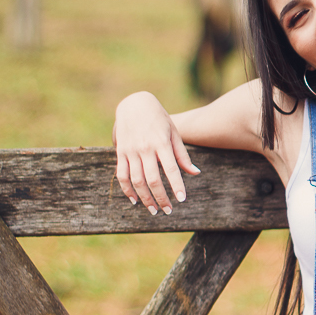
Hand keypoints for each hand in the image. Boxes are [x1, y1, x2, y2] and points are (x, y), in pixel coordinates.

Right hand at [114, 92, 199, 214]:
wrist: (134, 104)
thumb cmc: (159, 119)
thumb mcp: (174, 132)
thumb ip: (182, 154)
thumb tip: (195, 173)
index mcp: (161, 143)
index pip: (171, 169)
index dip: (176, 186)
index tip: (182, 199)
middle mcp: (145, 148)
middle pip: (152, 179)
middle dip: (161, 198)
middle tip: (168, 211)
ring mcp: (130, 151)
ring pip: (136, 180)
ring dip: (145, 198)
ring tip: (154, 210)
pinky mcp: (120, 152)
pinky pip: (121, 175)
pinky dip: (127, 189)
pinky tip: (134, 200)